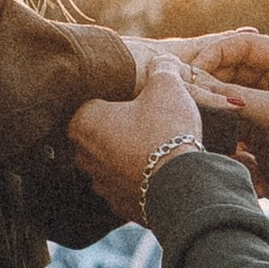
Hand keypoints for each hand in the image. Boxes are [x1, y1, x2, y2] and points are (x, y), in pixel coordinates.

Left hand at [68, 58, 200, 218]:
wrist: (183, 185)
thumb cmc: (167, 131)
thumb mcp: (167, 87)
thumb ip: (161, 68)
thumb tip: (163, 62)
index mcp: (85, 123)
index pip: (86, 103)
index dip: (108, 98)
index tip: (128, 97)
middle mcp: (85, 156)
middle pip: (95, 134)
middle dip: (114, 127)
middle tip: (141, 120)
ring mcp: (101, 184)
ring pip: (108, 163)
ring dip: (124, 155)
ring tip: (151, 147)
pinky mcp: (119, 205)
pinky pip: (123, 187)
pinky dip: (136, 180)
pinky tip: (155, 172)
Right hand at [180, 30, 268, 216]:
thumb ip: (237, 98)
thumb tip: (195, 84)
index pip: (246, 45)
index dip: (217, 52)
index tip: (194, 67)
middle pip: (232, 67)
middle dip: (210, 78)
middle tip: (185, 89)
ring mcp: (266, 103)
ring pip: (227, 93)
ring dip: (211, 101)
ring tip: (190, 107)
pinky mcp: (257, 127)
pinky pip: (229, 116)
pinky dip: (217, 120)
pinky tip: (202, 124)